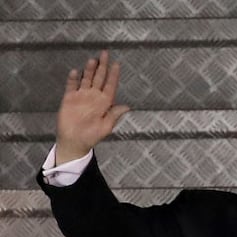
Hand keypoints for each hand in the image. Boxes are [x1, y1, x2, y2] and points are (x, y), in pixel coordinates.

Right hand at [55, 50, 129, 164]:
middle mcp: (93, 97)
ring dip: (89, 70)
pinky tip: (76, 72)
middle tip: (105, 53)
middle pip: (99, 78)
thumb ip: (114, 115)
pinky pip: (71, 86)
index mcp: (104, 104)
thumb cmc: (91, 137)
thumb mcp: (106, 127)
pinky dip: (73, 79)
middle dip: (102, 66)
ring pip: (86, 79)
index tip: (117, 64)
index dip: (113, 76)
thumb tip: (127, 107)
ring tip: (93, 60)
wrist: (74, 142)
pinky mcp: (69, 98)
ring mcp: (81, 96)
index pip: (110, 86)